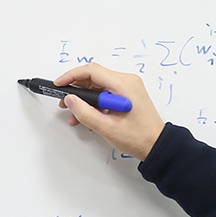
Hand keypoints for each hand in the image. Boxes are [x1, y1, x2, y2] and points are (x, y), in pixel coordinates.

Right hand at [48, 64, 166, 159]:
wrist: (156, 145)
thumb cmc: (139, 137)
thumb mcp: (107, 127)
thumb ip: (85, 113)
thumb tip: (70, 100)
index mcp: (124, 85)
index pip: (92, 71)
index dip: (72, 76)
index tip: (59, 84)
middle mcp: (126, 81)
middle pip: (94, 77)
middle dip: (76, 89)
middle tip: (64, 102)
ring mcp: (127, 87)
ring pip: (98, 86)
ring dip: (84, 99)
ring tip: (75, 115)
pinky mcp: (126, 94)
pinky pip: (105, 92)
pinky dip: (94, 102)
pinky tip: (87, 116)